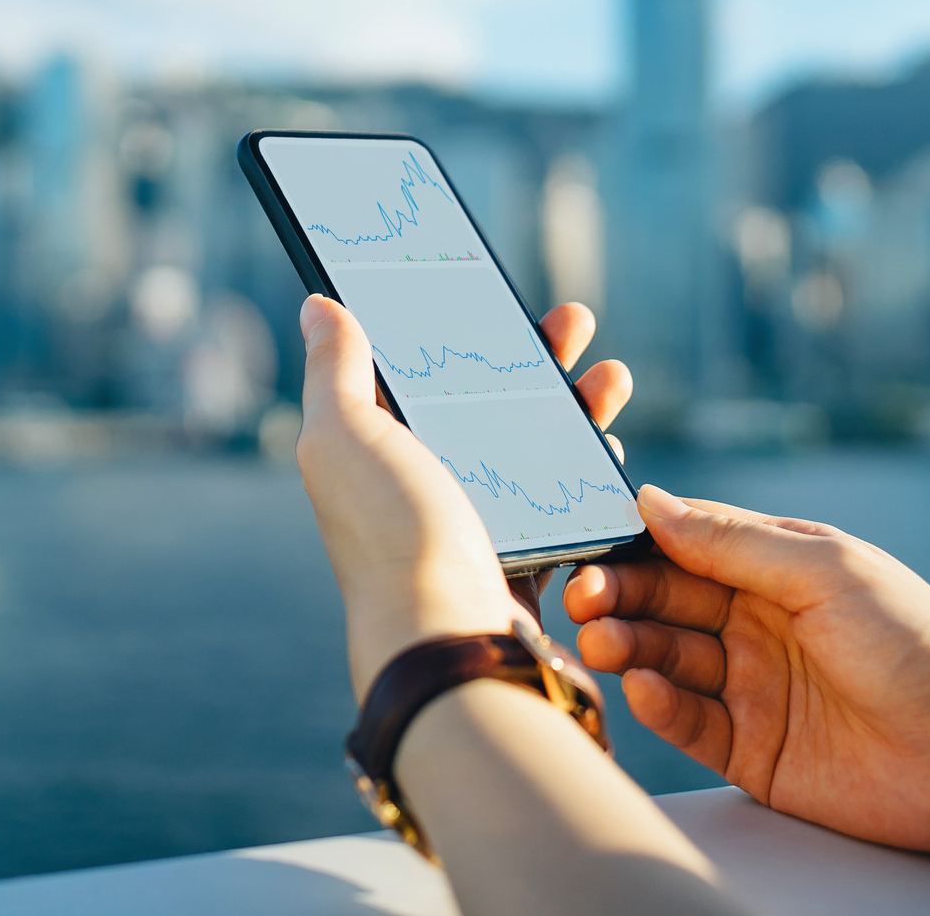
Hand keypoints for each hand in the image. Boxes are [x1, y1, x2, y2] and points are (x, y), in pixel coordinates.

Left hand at [295, 295, 631, 698]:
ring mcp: (474, 520)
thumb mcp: (346, 437)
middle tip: (574, 321)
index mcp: (376, 447)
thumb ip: (334, 371)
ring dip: (575, 406)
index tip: (494, 290)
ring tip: (611, 378)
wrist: (451, 639)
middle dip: (534, 357)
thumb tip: (317, 305)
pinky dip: (588, 469)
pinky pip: (562, 501)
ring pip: (532, 445)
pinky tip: (609, 449)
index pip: (417, 370)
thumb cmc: (393, 535)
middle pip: (486, 399)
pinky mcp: (521, 556)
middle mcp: (421, 481)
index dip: (453, 326)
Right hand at [564, 491, 929, 857]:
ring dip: (627, 645)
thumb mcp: (825, 568)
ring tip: (605, 640)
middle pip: (663, 602)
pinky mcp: (749, 750)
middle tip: (584, 596)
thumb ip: (734, 539)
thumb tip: (652, 500)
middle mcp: (755, 625)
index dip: (634, 544)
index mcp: (774, 571)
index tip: (590, 542)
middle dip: (617, 595)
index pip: (684, 547)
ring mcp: (750, 688)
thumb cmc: (917, 645)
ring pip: (664, 658)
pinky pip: (687, 721)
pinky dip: (658, 703)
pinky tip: (644, 686)